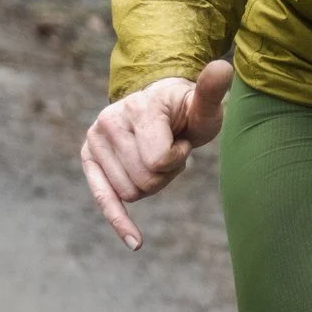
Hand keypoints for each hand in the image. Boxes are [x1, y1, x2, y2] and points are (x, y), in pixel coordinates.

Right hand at [78, 59, 233, 249]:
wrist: (161, 106)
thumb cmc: (187, 110)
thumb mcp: (204, 105)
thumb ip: (212, 91)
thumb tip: (222, 68)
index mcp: (138, 108)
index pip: (159, 162)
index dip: (177, 158)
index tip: (180, 140)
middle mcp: (109, 121)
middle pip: (145, 181)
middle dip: (164, 173)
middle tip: (168, 148)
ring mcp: (95, 139)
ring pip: (132, 194)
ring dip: (151, 183)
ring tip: (154, 155)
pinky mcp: (88, 157)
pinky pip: (103, 198)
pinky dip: (118, 220)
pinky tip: (136, 242)